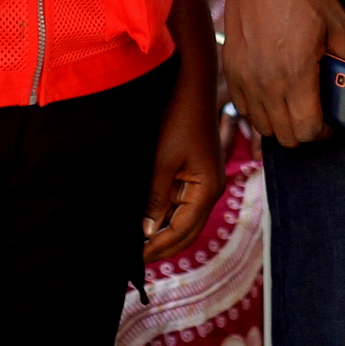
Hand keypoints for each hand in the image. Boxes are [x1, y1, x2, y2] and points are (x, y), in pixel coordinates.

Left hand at [144, 56, 227, 260]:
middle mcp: (211, 190)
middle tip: (133, 260)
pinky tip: (144, 220)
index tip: (135, 259)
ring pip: (183, 219)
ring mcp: (204, 182)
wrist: (191, 85)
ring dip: (162, 233)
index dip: (159, 247)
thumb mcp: (162, 162)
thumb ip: (155, 199)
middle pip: (187, 231)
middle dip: (163, 246)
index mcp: (208, 190)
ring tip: (135, 244)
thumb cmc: (178, 119)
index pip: (183, 232)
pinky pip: (180, 203)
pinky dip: (163, 215)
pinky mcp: (194, 173)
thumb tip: (146, 232)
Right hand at [220, 0, 344, 147]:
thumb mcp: (339, 24)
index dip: (324, 132)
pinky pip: (243, 107)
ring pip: (262, 127)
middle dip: (305, 132)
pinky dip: (260, 110)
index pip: (308, 130)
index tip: (331, 122)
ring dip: (281, 123)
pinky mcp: (230, 67)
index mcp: (297, 73)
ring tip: (294, 103)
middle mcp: (267, 82)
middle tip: (316, 113)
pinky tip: (273, 92)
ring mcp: (244, 77)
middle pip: (285, 137)